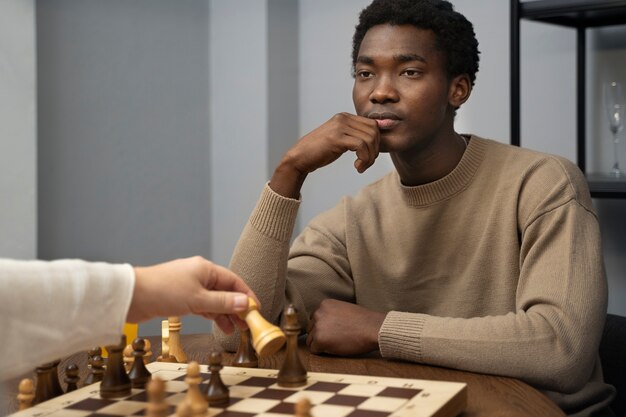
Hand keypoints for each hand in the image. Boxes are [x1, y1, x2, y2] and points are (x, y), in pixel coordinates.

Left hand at [128, 256, 257, 333]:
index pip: (234, 281)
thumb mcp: (198, 299)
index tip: (256, 310)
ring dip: (225, 314)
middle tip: (247, 323)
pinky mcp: (179, 297)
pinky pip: (202, 305)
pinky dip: (211, 314)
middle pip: (225, 291)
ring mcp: (189, 286)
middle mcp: (199, 275)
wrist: (131, 296)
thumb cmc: (163, 291)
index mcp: (206, 269)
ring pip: (213, 300)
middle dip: (237, 307)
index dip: (246, 295)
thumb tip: (245, 303)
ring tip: (234, 329)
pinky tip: (219, 325)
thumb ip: (223, 303)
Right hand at [270, 113, 379, 197]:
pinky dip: (363, 159)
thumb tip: (380, 134)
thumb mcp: (340, 140)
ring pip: (369, 140)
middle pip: (374, 132)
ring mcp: (340, 127)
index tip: (369, 157)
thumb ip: (356, 136)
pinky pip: (361, 146)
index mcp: (345, 117)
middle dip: (375, 151)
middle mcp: (343, 118)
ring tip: (361, 167)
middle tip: (366, 163)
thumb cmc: (320, 152)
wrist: (300, 157)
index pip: (373, 125)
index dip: (376, 143)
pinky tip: (357, 167)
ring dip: (369, 157)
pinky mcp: (337, 138)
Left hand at [306, 299, 385, 355]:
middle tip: (336, 339)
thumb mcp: (343, 309)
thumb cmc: (363, 321)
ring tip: (337, 343)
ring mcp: (318, 326)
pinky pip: (314, 350)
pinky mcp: (320, 339)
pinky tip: (336, 348)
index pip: (314, 319)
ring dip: (321, 344)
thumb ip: (330, 314)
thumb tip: (324, 324)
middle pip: (310, 330)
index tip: (334, 331)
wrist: (373, 328)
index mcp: (324, 304)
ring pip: (311, 340)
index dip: (324, 328)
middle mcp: (318, 313)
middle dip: (320, 336)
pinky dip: (323, 352)